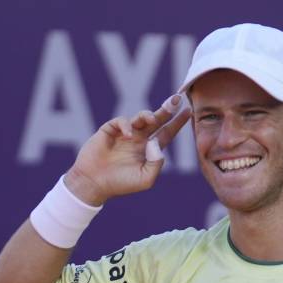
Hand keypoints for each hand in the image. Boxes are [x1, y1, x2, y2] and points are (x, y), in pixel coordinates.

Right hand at [64, 93, 192, 205]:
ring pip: (140, 117)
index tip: (188, 111)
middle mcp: (138, 139)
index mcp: (148, 150)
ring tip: (152, 119)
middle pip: (157, 120)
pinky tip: (128, 135)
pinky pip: (122, 121)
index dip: (177, 123)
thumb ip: (156, 163)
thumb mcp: (146, 179)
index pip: (166, 133)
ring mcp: (124, 133)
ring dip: (148, 115)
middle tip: (176, 99)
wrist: (94, 183)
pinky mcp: (110, 130)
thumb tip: (156, 142)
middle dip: (167, 109)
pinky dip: (126, 125)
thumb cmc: (120, 184)